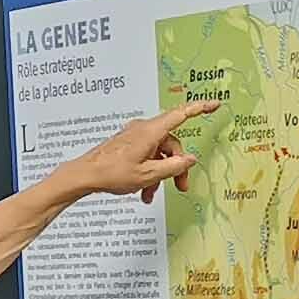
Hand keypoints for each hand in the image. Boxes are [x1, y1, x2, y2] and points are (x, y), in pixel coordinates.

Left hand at [55, 102, 212, 202]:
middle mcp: (143, 130)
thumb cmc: (111, 173)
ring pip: (159, 153)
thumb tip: (190, 159)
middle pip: (172, 144)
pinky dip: (149, 171)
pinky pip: (147, 156)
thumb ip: (173, 167)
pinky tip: (143, 190)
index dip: (199, 109)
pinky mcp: (128, 145)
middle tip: (180, 186)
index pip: (181, 115)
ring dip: (160, 173)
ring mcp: (134, 137)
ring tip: (152, 193)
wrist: (85, 175)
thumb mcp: (148, 174)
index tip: (214, 104)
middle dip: (177, 166)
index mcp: (151, 132)